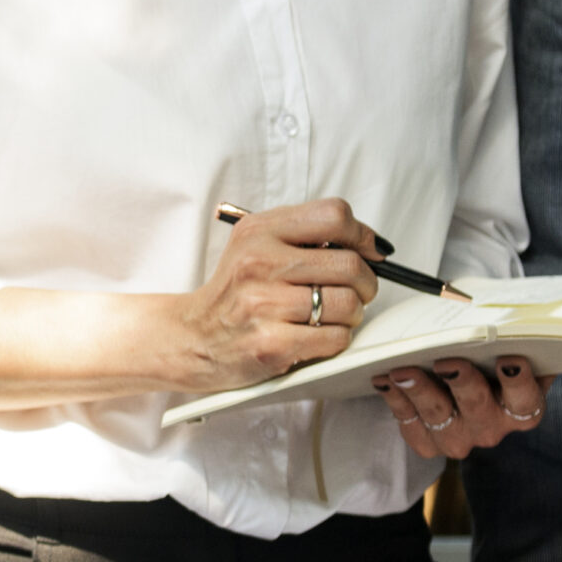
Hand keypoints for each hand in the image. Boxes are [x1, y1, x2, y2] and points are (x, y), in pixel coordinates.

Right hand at [165, 199, 382, 390]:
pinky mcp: (270, 344)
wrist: (190, 339)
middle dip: (365, 283)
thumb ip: (302, 236)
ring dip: (351, 314)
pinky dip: (337, 339)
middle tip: (356, 293)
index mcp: (258, 232)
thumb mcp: (254, 246)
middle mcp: (258, 263)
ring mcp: (263, 305)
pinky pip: (334, 337)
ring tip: (332, 317)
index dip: (363, 235)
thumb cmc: (233, 295)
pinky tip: (317, 337)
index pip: (334, 216)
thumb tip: (371, 246)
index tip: (369, 252)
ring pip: (346, 303)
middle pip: (349, 264)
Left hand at [373, 356, 549, 459]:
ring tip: (403, 370)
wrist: (466, 378)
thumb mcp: (511, 350)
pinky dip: (395, 399)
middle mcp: (491, 428)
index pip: (525, 399)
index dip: (518, 381)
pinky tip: (383, 379)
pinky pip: (409, 422)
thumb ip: (518, 340)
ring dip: (419, 391)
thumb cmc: (492, 359)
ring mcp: (457, 439)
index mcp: (521, 409)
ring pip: (437, 415)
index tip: (509, 360)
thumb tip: (514, 319)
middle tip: (446, 363)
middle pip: (477, 406)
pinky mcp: (427, 442)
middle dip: (461, 382)